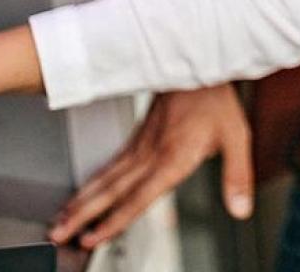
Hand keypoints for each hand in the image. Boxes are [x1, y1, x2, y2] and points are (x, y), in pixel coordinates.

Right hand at [48, 84, 254, 249]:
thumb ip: (237, 176)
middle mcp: (150, 153)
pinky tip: (83, 194)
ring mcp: (141, 144)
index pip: (138, 197)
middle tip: (58, 235)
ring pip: (104, 178)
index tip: (94, 238)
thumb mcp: (237, 136)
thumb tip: (241, 209)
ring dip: (80, 201)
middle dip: (82, 216)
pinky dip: (92, 183)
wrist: (198, 61)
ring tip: (60, 221)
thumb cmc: (216, 98)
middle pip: (110, 191)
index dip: (114, 221)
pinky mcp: (138, 138)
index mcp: (172, 157)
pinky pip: (110, 165)